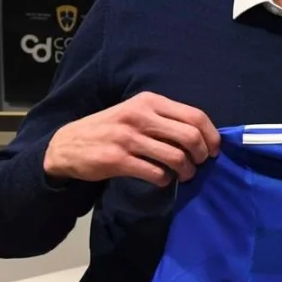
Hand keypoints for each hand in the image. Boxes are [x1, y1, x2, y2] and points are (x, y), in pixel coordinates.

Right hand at [43, 92, 219, 186]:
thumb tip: (202, 136)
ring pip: (176, 157)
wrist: (67, 144)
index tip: (214, 150)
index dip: (211, 135)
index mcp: (149, 101)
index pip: (195, 116)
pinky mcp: (117, 160)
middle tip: (200, 164)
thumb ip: (165, 119)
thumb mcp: (136, 113)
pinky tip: (164, 180)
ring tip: (185, 175)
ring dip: (187, 171)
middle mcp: (140, 116)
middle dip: (202, 154)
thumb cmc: (111, 128)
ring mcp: (128, 138)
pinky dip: (166, 180)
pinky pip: (156, 173)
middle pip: (190, 137)